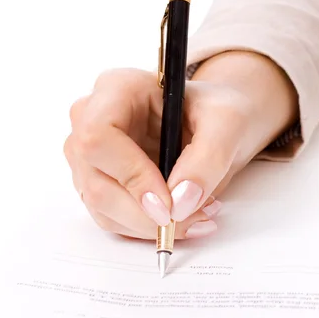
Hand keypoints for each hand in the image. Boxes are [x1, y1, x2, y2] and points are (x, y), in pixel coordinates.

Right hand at [64, 52, 297, 239]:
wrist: (215, 124)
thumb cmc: (216, 112)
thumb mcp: (228, 124)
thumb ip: (209, 159)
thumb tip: (180, 202)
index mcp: (117, 88)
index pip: (98, 136)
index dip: (131, 176)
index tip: (169, 204)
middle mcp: (91, 118)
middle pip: (96, 181)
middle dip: (145, 213)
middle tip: (191, 218)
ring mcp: (90, 155)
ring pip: (101, 206)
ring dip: (150, 225)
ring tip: (197, 215)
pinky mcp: (98, 182)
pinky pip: (112, 219)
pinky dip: (147, 229)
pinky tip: (182, 219)